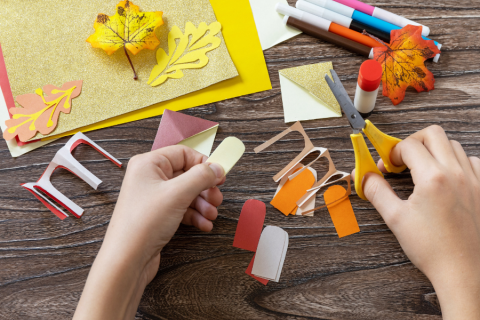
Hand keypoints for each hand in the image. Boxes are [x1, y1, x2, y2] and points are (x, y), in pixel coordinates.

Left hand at [74, 146, 224, 319]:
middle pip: (187, 174)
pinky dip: (195, 216)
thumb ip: (201, 177)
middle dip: (205, 188)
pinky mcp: (158, 215)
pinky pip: (182, 209)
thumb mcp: (178, 194)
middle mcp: (149, 178)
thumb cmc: (143, 224)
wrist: (127, 260)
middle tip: (217, 199)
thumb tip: (218, 167)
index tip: (219, 176)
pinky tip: (204, 225)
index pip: (183, 154)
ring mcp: (153, 198)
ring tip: (212, 215)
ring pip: (187, 193)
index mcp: (148, 164)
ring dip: (203, 204)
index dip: (203, 163)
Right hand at [361, 125, 479, 319]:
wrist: (462, 271)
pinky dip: (456, 162)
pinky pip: (472, 161)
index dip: (391, 153)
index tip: (386, 167)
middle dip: (413, 141)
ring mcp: (474, 180)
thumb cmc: (431, 248)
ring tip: (422, 170)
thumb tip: (363, 176)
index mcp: (433, 178)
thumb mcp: (395, 218)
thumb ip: (377, 191)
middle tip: (403, 159)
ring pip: (453, 145)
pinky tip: (446, 178)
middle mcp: (456, 173)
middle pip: (433, 133)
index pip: (409, 146)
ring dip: (434, 151)